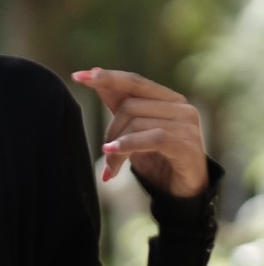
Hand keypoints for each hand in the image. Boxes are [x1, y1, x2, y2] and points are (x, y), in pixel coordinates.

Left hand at [71, 68, 209, 198]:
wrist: (182, 192)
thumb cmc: (157, 157)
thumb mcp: (134, 128)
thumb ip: (119, 102)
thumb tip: (94, 73)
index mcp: (169, 98)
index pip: (134, 81)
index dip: (106, 78)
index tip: (78, 77)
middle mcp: (182, 108)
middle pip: (130, 105)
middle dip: (110, 129)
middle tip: (104, 151)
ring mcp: (188, 127)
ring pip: (136, 123)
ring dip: (116, 146)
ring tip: (111, 166)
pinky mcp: (188, 147)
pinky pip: (153, 138)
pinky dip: (128, 145)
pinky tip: (112, 153)